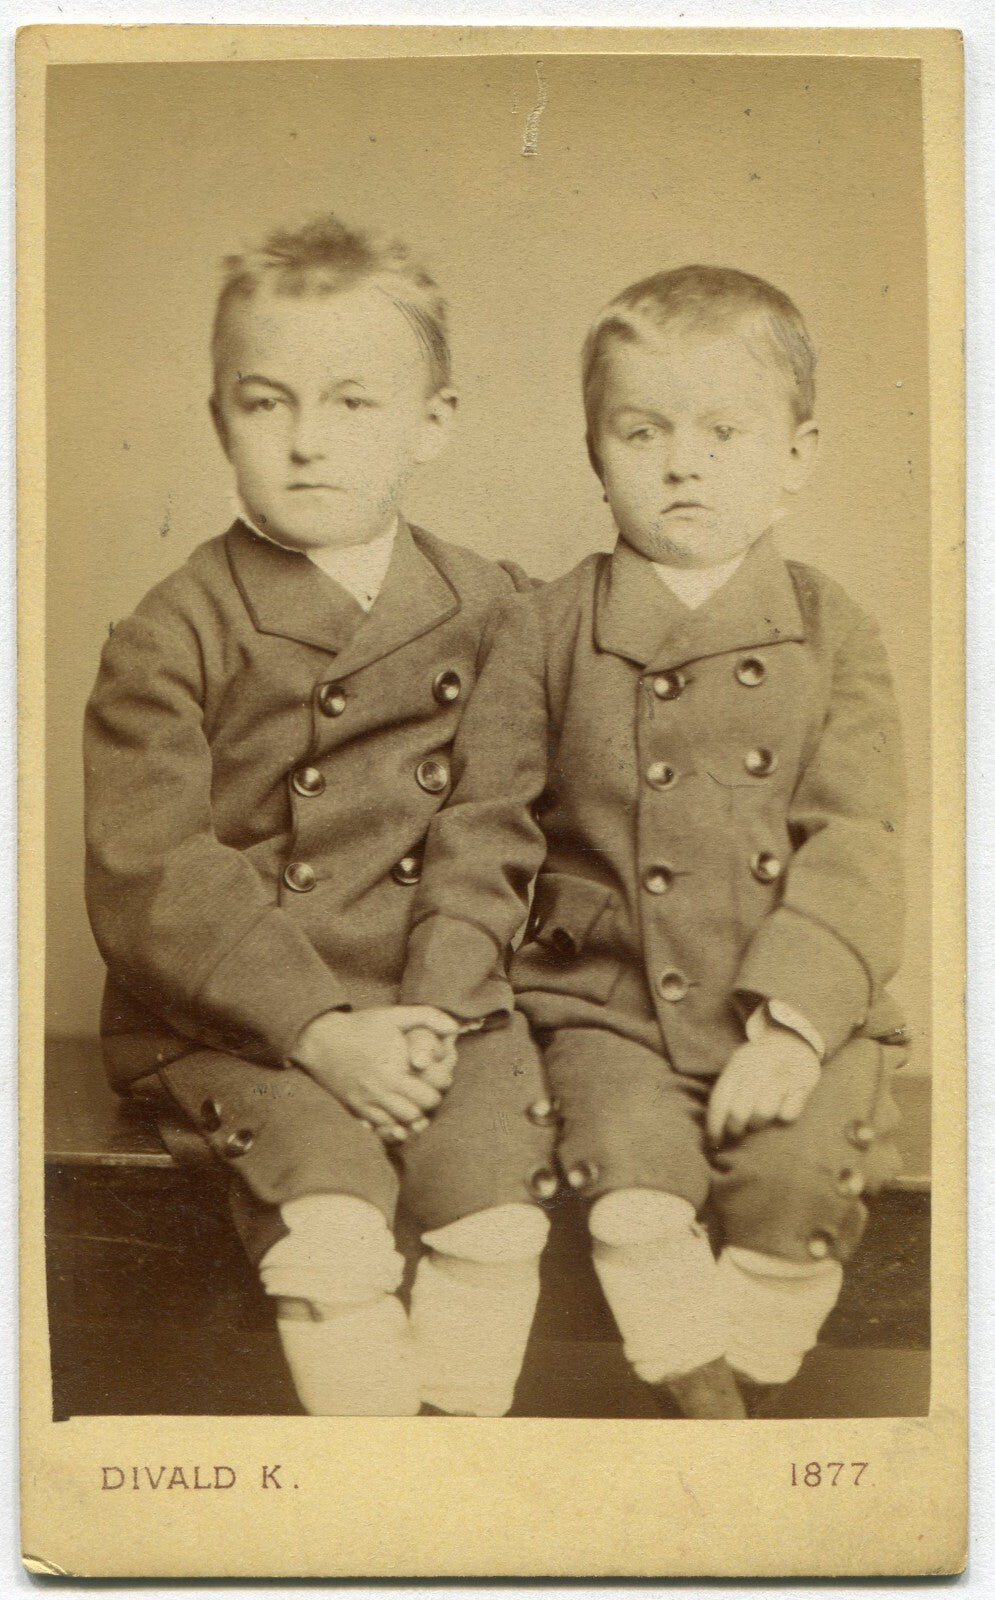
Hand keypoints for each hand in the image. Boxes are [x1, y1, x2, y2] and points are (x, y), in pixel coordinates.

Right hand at [289, 1006, 457, 1140]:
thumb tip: (455, 1027)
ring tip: (413, 1102)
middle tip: (426, 1091)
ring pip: (400, 1125)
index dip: (439, 1088)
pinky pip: (379, 1130)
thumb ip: (427, 1016)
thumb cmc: (360, 1026)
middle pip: (418, 1114)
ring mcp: (367, 1102)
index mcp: (395, 1068)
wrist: (320, 1040)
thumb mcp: (393, 1015)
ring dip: (411, 1117)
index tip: (437, 1078)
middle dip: (427, 1105)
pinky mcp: (355, 1110)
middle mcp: (381, 1090)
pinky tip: (394, 1112)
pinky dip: (391, 1125)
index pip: (430, 1095)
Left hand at [706, 1030, 820, 1145]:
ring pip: (762, 1113)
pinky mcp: (802, 1085)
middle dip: (735, 1128)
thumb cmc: (760, 1060)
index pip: (719, 1100)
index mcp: (737, 1066)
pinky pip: (788, 1114)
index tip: (714, 1143)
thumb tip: (715, 1128)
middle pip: (738, 1111)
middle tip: (738, 1133)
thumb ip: (728, 1090)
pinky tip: (782, 1110)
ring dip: (759, 1124)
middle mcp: (757, 1070)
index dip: (714, 1125)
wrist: (794, 1037)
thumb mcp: (739, 1065)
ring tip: (759, 1121)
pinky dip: (784, 1117)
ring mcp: (780, 1077)